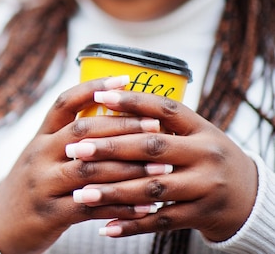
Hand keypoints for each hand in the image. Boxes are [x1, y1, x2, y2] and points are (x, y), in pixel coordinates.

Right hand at [0, 77, 164, 253]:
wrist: (1, 224)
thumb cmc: (33, 184)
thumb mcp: (41, 155)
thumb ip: (68, 137)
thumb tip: (113, 114)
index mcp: (40, 137)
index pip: (64, 103)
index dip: (93, 88)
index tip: (124, 78)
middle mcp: (39, 155)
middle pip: (82, 132)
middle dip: (123, 128)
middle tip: (156, 127)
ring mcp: (43, 184)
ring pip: (91, 170)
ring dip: (131, 169)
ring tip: (162, 168)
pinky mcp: (51, 213)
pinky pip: (91, 208)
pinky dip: (121, 206)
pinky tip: (146, 206)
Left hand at [71, 89, 257, 242]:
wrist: (248, 196)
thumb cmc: (204, 157)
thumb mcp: (193, 134)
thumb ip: (158, 122)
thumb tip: (106, 99)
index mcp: (201, 128)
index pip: (164, 108)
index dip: (131, 101)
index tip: (98, 96)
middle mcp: (206, 154)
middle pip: (152, 148)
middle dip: (110, 148)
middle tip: (75, 150)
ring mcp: (206, 186)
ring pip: (152, 188)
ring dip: (113, 192)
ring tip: (81, 193)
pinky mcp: (200, 215)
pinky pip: (160, 221)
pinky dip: (131, 224)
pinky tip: (105, 226)